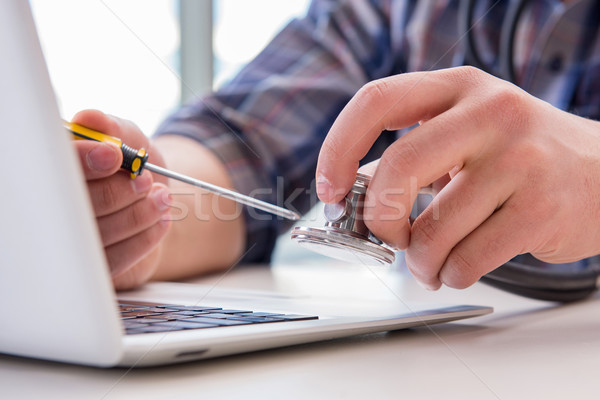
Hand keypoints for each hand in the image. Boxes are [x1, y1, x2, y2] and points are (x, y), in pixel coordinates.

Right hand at [72, 110, 171, 289]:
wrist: (154, 200)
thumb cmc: (132, 167)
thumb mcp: (129, 139)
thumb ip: (113, 129)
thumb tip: (91, 118)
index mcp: (55, 173)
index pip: (57, 168)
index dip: (84, 161)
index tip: (113, 155)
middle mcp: (54, 210)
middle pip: (76, 205)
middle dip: (117, 192)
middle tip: (145, 181)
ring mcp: (71, 243)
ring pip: (98, 234)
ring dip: (137, 214)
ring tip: (161, 198)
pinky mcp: (94, 268)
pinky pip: (115, 260)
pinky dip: (145, 238)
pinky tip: (161, 221)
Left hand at [316, 66, 599, 289]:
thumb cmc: (519, 157)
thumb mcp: (464, 135)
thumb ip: (410, 158)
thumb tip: (350, 197)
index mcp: (458, 87)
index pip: (376, 101)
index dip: (338, 148)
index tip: (329, 189)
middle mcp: (489, 113)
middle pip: (397, 168)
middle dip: (379, 217)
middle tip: (386, 236)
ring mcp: (520, 158)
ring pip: (434, 227)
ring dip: (420, 260)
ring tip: (429, 262)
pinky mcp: (542, 208)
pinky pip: (468, 258)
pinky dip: (452, 274)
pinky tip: (458, 267)